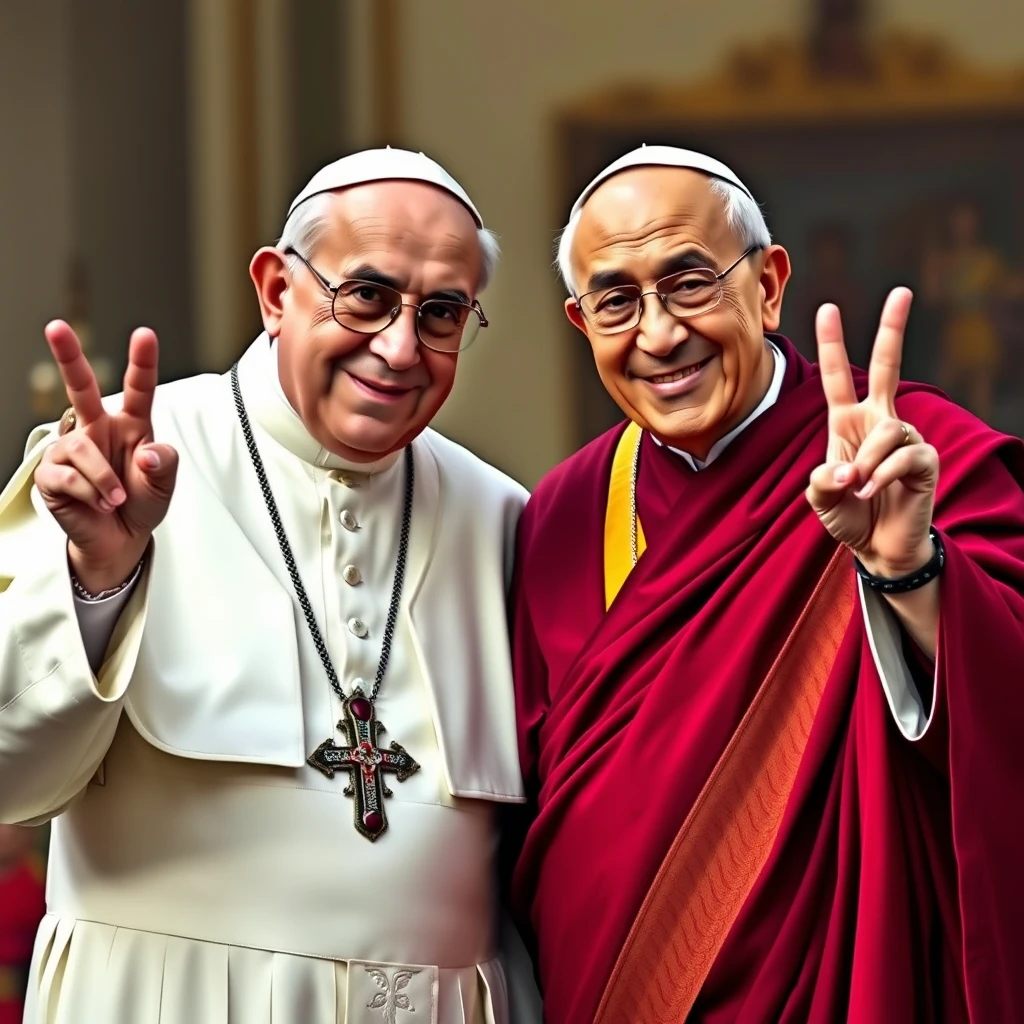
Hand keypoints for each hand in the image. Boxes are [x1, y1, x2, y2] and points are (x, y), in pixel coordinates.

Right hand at [34, 321, 177, 591]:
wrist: (120, 539)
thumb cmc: (142, 503)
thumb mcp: (164, 485)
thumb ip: (164, 465)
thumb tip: (147, 452)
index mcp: (132, 425)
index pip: (139, 390)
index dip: (141, 362)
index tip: (145, 334)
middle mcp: (99, 429)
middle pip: (81, 387)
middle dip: (68, 356)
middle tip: (56, 326)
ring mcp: (72, 449)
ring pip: (82, 449)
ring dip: (104, 479)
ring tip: (116, 499)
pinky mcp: (51, 474)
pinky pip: (67, 476)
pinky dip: (89, 493)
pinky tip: (97, 504)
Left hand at [806, 288, 938, 577]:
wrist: (877, 547)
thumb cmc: (848, 515)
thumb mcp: (820, 496)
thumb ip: (822, 480)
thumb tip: (847, 468)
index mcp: (847, 422)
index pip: (838, 377)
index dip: (832, 344)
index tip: (827, 308)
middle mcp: (878, 421)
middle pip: (888, 367)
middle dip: (892, 329)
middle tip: (901, 291)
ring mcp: (904, 438)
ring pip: (886, 430)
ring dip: (866, 461)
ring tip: (857, 488)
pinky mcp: (924, 459)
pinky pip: (903, 455)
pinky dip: (881, 476)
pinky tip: (871, 492)